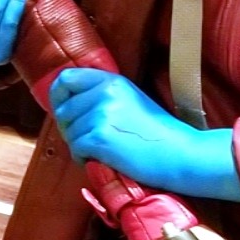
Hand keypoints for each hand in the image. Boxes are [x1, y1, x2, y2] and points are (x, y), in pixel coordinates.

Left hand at [49, 67, 239, 202]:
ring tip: (104, 152)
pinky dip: (84, 159)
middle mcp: (104, 92)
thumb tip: (67, 104)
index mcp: (111, 80)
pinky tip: (103, 160)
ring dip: (80, 147)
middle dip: (70, 130)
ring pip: (69, 133)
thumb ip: (103, 96)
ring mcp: (101, 114)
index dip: (58, 97)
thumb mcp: (131, 101)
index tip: (64, 113)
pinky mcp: (100, 137)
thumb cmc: (158, 133)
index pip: (66, 79)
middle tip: (89, 142)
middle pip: (63, 111)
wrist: (181, 154)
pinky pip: (76, 150)